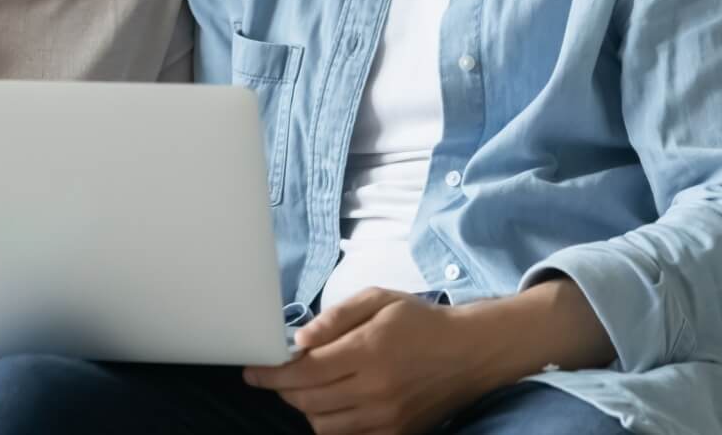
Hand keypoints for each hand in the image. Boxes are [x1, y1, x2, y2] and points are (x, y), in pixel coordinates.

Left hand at [243, 289, 507, 434]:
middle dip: (283, 390)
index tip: (252, 371)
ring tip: (305, 389)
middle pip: (308, 400)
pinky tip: (330, 406)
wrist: (469, 352)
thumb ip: (335, 318)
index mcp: (369, 351)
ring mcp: (387, 416)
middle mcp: (376, 389)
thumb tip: (299, 340)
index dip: (272, 373)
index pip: (305, 371)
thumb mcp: (378, 300)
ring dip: (304, 408)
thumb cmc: (420, 321)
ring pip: (323, 425)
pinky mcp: (397, 432)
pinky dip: (329, 425)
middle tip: (276, 376)